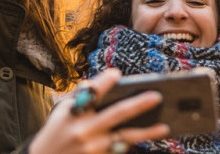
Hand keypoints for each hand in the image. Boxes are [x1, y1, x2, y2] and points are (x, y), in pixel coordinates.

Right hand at [29, 68, 169, 153]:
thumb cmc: (55, 134)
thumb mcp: (60, 112)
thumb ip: (77, 95)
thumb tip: (93, 81)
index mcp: (72, 113)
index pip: (90, 93)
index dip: (104, 82)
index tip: (117, 73)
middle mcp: (83, 130)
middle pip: (115, 114)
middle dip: (138, 104)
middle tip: (157, 96)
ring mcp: (92, 147)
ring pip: (124, 137)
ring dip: (146, 132)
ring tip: (164, 127)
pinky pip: (120, 150)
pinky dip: (134, 144)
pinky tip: (149, 138)